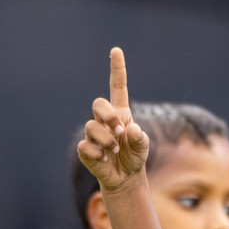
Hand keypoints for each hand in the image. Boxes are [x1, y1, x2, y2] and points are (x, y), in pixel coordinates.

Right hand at [77, 47, 149, 194]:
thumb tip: (131, 129)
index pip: (117, 87)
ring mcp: (93, 134)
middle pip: (98, 104)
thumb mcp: (143, 147)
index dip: (117, 69)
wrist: (124, 178)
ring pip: (92, 127)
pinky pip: (86, 146)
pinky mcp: (85, 149)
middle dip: (109, 116)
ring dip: (107, 141)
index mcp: (121, 113)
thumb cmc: (134, 157)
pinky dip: (98, 155)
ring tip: (115, 152)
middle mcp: (104, 120)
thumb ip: (140, 138)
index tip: (116, 50)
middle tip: (119, 132)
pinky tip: (104, 160)